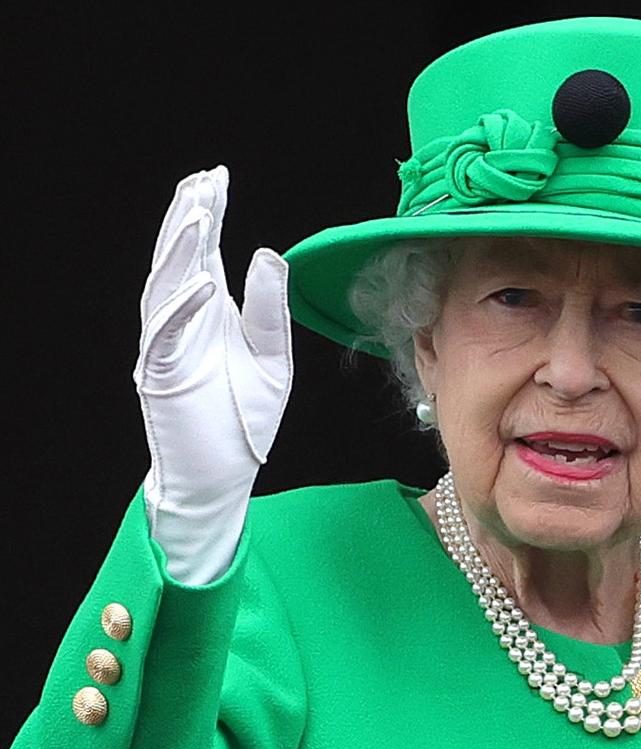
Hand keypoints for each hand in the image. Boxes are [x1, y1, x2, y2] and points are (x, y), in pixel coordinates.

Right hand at [134, 166, 292, 583]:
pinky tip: (202, 281)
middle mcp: (184, 323)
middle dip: (191, 218)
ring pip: (167, 288)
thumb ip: (269, 308)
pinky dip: (183, 308)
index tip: (217, 177)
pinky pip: (168, 336)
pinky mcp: (163, 377)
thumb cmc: (244, 417)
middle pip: (181, 260)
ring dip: (181, 251)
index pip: (204, 254)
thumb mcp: (272, 357)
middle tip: (204, 180)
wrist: (224, 473)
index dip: (207, 215)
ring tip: (200, 213)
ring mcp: (169, 348)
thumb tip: (266, 252)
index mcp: (209, 314)